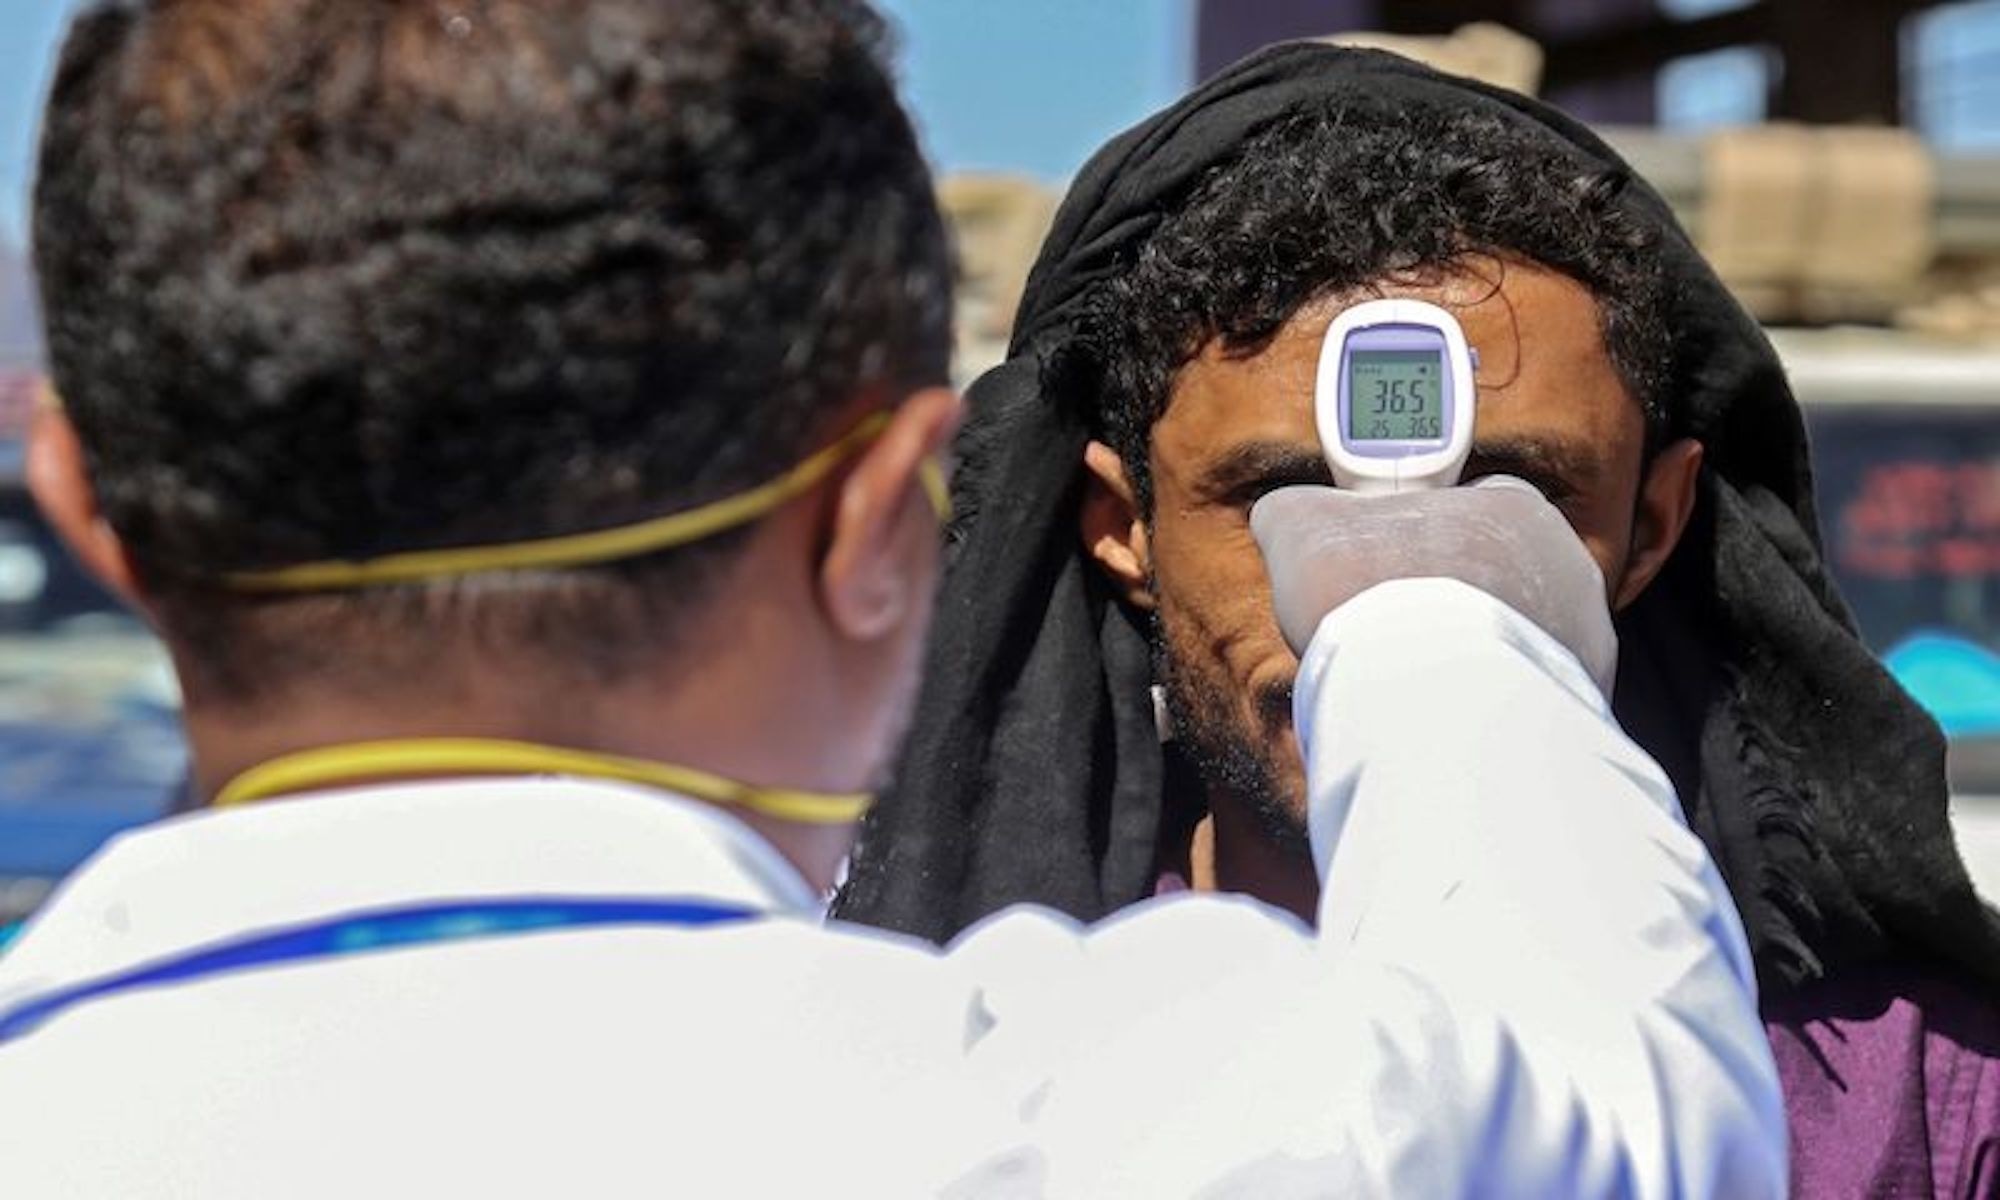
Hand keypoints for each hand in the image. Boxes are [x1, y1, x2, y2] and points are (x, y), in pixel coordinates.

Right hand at [1249, 477, 1617, 694]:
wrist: (1425, 694)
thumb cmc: (1371, 596)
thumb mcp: (1301, 525)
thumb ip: (1295, 508)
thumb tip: (1283, 514)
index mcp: (1511, 505)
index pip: (1468, 504)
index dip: (1412, 533)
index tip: (1375, 565)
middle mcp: (1564, 565)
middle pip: (1497, 575)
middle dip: (1449, 600)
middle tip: (1394, 629)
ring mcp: (1580, 636)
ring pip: (1518, 639)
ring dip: (1473, 655)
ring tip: (1415, 680)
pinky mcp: (1579, 701)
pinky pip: (1533, 696)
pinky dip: (1493, 703)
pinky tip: (1447, 714)